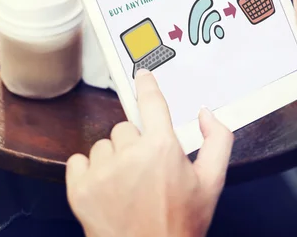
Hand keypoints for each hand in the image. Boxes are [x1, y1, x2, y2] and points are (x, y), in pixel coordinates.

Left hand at [66, 69, 233, 236]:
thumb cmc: (181, 223)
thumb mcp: (212, 183)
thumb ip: (217, 141)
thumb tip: (205, 113)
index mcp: (162, 148)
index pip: (151, 102)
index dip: (146, 85)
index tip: (142, 74)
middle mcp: (130, 154)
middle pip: (126, 128)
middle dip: (135, 144)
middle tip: (146, 171)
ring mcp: (102, 171)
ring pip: (103, 145)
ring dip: (113, 159)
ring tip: (126, 185)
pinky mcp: (80, 189)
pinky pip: (78, 161)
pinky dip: (89, 172)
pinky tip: (105, 189)